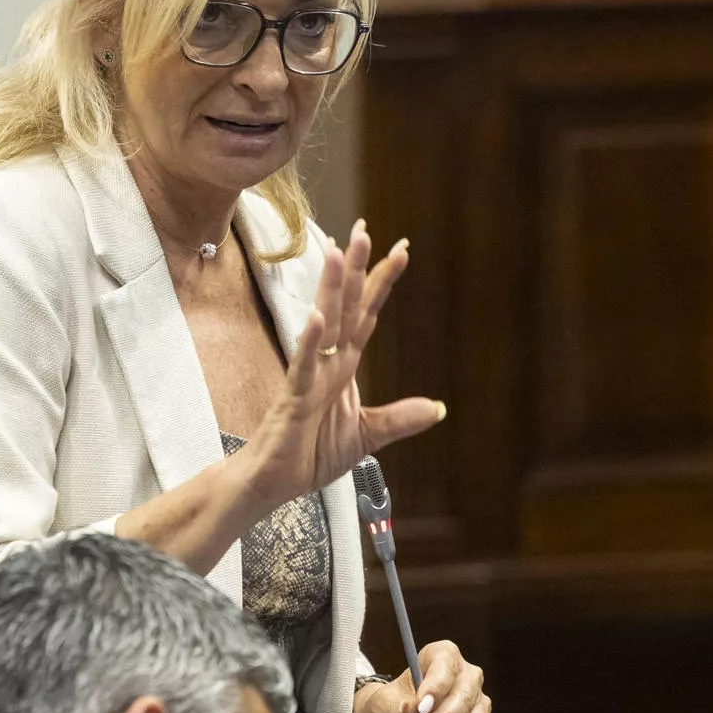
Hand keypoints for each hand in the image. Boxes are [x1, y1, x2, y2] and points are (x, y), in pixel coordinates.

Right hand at [234, 220, 442, 514]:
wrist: (272, 483)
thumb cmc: (308, 455)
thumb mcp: (366, 435)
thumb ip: (399, 419)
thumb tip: (439, 408)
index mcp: (343, 366)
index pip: (366, 315)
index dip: (381, 282)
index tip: (400, 248)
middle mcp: (327, 362)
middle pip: (344, 306)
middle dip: (355, 268)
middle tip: (363, 229)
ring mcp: (308, 376)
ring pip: (322, 325)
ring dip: (331, 289)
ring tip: (338, 253)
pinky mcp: (292, 399)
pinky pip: (302, 366)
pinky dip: (309, 342)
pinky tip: (316, 318)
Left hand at [354, 640, 492, 712]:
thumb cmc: (386, 711)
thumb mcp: (383, 708)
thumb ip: (399, 709)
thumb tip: (414, 710)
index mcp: (440, 659)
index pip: (446, 665)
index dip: (437, 686)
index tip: (422, 707)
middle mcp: (464, 680)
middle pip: (466, 697)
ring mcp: (475, 708)